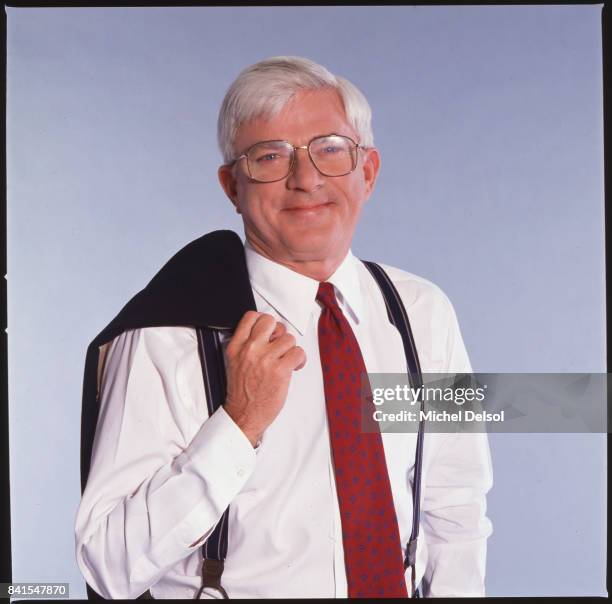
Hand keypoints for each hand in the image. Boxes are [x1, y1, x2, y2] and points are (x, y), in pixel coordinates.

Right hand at [223, 311, 305, 445]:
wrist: (244, 415)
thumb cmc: (242, 392)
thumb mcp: (235, 362)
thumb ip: (246, 345)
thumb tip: (268, 334)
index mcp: (236, 346)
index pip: (251, 317)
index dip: (263, 322)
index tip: (269, 332)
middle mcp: (250, 350)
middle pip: (271, 321)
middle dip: (278, 332)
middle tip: (279, 344)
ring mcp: (265, 359)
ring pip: (288, 338)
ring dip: (291, 349)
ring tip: (286, 361)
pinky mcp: (280, 370)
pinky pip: (298, 352)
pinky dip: (300, 360)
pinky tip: (294, 367)